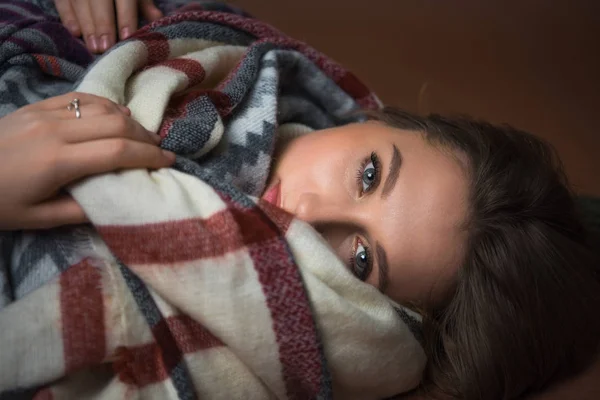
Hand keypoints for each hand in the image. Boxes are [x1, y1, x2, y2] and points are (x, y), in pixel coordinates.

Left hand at [0, 92, 174, 229]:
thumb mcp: (38, 219)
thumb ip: (81, 210)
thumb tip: (116, 201)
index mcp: (57, 161)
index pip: (117, 151)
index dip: (149, 155)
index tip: (168, 161)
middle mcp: (55, 130)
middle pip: (116, 124)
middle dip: (145, 136)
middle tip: (159, 150)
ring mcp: (44, 113)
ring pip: (101, 107)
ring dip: (128, 120)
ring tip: (141, 135)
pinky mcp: (36, 106)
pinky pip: (80, 98)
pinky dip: (105, 105)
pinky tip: (116, 114)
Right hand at [54, 0, 162, 53]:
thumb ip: (144, 4)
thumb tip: (157, 19)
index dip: (125, 17)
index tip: (126, 37)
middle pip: (99, 0)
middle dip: (102, 24)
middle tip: (104, 47)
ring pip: (79, 1)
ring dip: (86, 25)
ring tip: (93, 46)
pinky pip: (62, 0)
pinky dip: (67, 16)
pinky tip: (74, 32)